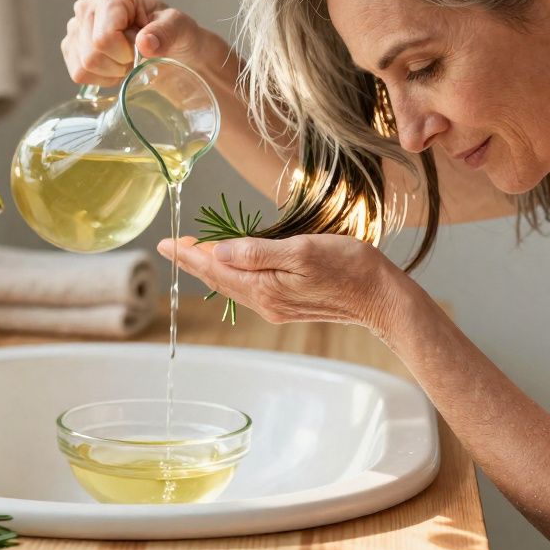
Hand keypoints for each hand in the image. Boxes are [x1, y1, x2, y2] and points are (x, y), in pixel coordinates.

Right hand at [61, 0, 204, 86]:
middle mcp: (86, 7)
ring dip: (112, 71)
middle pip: (92, 53)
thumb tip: (144, 42)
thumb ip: (166, 32)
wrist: (174, 52)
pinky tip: (116, 67)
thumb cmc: (176, 36)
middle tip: (137, 55)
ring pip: (85, 66)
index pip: (104, 37)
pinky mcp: (71, 48)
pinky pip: (79, 74)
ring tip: (127, 60)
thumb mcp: (182, 29)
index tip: (142, 48)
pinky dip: (101, 79)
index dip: (125, 52)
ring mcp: (75, 28)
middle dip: (119, 63)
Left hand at [156, 234, 415, 336]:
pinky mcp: (288, 304)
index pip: (214, 269)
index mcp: (263, 288)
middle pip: (218, 280)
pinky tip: (231, 265)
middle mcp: (264, 302)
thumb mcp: (301, 251)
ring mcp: (276, 305)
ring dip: (212, 268)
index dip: (189, 254)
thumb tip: (219, 252)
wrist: (382, 298)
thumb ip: (257, 252)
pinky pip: (249, 288)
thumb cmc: (348, 268)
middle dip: (194, 261)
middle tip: (172, 245)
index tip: (166, 243)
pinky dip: (232, 274)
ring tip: (194, 252)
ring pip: (232, 285)